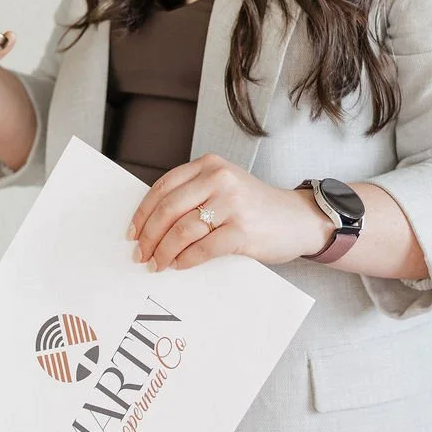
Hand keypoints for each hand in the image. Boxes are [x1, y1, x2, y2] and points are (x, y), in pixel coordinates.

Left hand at [126, 153, 331, 270]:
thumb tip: (150, 224)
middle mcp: (219, 179)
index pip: (163, 187)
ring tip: (157, 264)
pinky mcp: (242, 230)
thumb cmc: (255, 207)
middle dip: (149, 236)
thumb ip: (193, 195)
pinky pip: (203, 249)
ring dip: (164, 252)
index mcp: (209, 165)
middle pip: (168, 209)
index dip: (143, 213)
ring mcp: (232, 203)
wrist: (299, 219)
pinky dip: (186, 260)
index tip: (132, 233)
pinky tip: (179, 266)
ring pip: (182, 230)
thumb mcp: (224, 187)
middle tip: (140, 255)